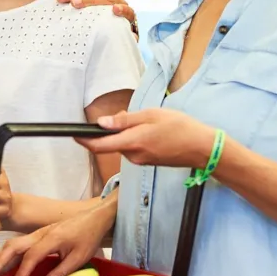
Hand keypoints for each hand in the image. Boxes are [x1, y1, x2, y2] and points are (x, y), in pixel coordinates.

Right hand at [0, 197, 115, 275]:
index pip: (31, 256)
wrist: (94, 218)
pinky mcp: (37, 234)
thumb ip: (61, 272)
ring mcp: (37, 232)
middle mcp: (40, 233)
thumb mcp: (79, 258)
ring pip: (13, 243)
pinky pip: (18, 243)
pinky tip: (0, 262)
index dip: (22, 270)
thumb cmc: (88, 237)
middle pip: (14, 246)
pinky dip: (6, 253)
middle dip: (0, 261)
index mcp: (51, 238)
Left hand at [60, 0, 137, 33]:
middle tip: (70, 2)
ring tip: (80, 5)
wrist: (117, 34)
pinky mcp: (131, 21)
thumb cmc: (101, 13)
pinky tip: (114, 10)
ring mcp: (124, 7)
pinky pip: (129, 14)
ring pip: (112, 0)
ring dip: (96, 1)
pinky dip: (123, 10)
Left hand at [81, 108, 215, 168]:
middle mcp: (133, 156)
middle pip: (112, 143)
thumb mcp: (151, 116)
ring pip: (123, 144)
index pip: (99, 146)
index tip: (73, 134)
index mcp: (132, 143)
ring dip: (126, 133)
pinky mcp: (147, 161)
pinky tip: (153, 130)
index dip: (84, 140)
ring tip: (148, 120)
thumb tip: (101, 123)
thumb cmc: (180, 128)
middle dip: (113, 129)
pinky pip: (134, 148)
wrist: (203, 149)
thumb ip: (125, 120)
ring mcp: (140, 160)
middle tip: (128, 113)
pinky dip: (135, 138)